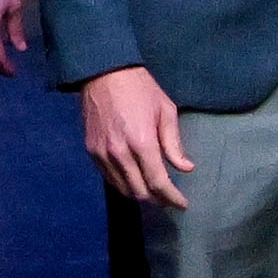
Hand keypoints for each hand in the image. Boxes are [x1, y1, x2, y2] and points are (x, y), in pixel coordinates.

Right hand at [81, 65, 192, 207]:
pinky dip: (124, 184)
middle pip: (140, 192)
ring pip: (123, 189)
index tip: (182, 204)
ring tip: (154, 193)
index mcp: (142, 143)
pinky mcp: (91, 151)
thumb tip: (186, 168)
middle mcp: (120, 154)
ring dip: (141, 194)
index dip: (172, 197)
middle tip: (170, 199)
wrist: (103, 72)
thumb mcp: (165, 111)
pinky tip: (135, 180)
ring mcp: (102, 154)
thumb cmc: (140, 88)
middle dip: (158, 200)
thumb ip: (174, 143)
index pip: (158, 182)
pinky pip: (109, 178)